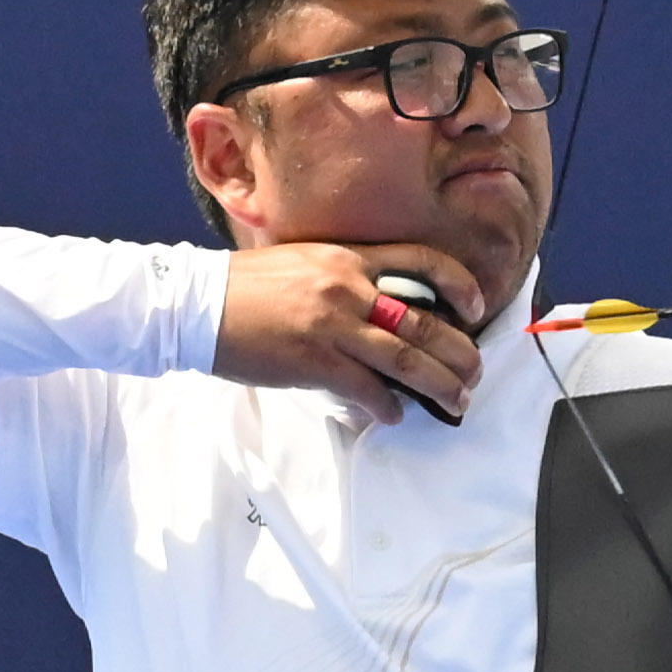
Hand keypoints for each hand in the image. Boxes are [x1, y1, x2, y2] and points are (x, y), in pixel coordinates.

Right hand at [214, 242, 486, 424]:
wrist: (196, 304)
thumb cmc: (245, 287)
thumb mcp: (303, 263)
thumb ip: (344, 279)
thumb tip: (378, 310)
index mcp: (348, 257)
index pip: (422, 261)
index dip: (459, 285)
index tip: (476, 308)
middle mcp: (347, 287)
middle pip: (425, 320)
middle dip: (459, 352)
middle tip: (473, 374)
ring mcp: (332, 325)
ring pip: (406, 358)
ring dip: (439, 384)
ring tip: (456, 401)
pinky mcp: (314, 360)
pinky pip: (366, 388)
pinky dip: (387, 406)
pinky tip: (394, 414)